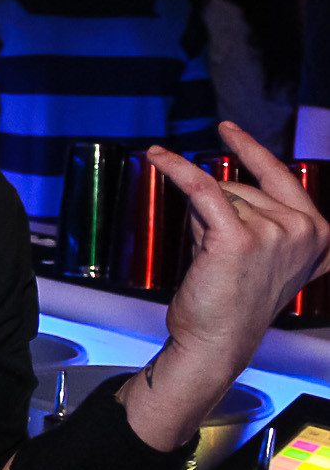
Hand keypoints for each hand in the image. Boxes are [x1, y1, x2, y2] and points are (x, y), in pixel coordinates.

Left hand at [134, 122, 329, 419]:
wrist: (219, 340)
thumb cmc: (233, 299)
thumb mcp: (260, 250)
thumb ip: (254, 215)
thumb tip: (210, 181)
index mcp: (319, 233)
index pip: (281, 177)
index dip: (250, 150)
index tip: (227, 129)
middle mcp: (304, 230)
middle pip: (242, 188)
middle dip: (217, 210)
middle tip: (216, 254)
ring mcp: (275, 232)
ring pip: (220, 196)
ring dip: (201, 220)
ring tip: (210, 259)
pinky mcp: (238, 237)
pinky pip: (201, 188)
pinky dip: (176, 170)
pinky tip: (156, 157)